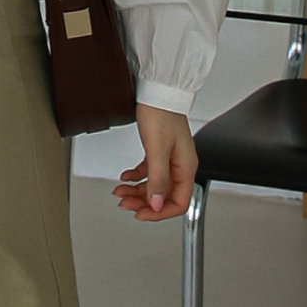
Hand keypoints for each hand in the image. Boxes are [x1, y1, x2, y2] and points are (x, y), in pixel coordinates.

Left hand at [114, 101, 196, 221]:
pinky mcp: (159, 151)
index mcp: (186, 167)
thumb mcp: (157, 150)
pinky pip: (149, 172)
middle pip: (164, 196)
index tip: (142, 214)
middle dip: (144, 203)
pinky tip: (125, 177)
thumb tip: (157, 204)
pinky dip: (136, 177)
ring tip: (120, 192)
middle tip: (125, 204)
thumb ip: (158, 179)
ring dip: (137, 191)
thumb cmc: (161, 113)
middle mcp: (180, 165)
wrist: (157, 92)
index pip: (179, 202)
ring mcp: (170, 159)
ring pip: (154, 185)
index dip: (160, 213)